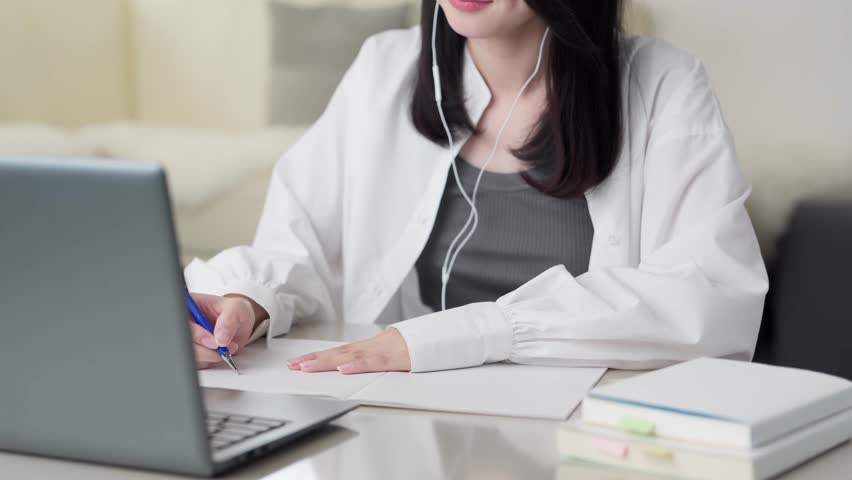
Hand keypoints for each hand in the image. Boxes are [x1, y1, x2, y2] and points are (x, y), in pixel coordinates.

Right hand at [189, 293, 267, 368]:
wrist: (238, 325)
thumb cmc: (233, 312)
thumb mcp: (236, 308)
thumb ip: (229, 319)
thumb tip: (220, 336)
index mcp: (188, 306)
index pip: (182, 323)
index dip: (197, 335)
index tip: (214, 341)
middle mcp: (184, 324)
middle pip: (183, 343)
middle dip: (206, 349)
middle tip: (223, 346)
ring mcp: (186, 339)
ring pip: (190, 355)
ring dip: (210, 356)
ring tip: (226, 347)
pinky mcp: (191, 352)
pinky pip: (197, 363)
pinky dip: (210, 361)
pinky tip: (219, 352)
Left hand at [287, 328, 410, 374]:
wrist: (436, 337)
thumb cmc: (413, 346)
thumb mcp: (388, 354)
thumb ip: (371, 359)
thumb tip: (351, 366)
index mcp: (368, 348)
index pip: (338, 353)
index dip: (317, 358)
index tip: (297, 363)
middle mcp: (370, 347)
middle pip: (338, 353)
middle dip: (314, 360)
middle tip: (292, 366)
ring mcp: (382, 351)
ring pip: (350, 357)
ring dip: (327, 363)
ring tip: (307, 367)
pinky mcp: (395, 358)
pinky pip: (374, 363)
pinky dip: (358, 366)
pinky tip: (344, 369)